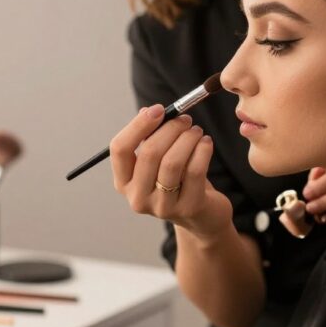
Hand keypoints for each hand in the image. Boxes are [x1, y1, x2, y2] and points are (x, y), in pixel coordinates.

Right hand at [110, 104, 232, 238]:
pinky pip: (195, 171)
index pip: (119, 149)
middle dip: (170, 129)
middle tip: (185, 119)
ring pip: (172, 163)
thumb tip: (149, 111)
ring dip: (187, 139)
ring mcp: (162, 206)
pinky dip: (202, 150)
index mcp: (124, 182)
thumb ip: (149, 138)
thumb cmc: (176, 181)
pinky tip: (206, 143)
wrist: (201, 216)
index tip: (158, 110)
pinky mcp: (188, 208)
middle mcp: (137, 197)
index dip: (138, 125)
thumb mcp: (158, 161)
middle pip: (149, 154)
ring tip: (196, 131)